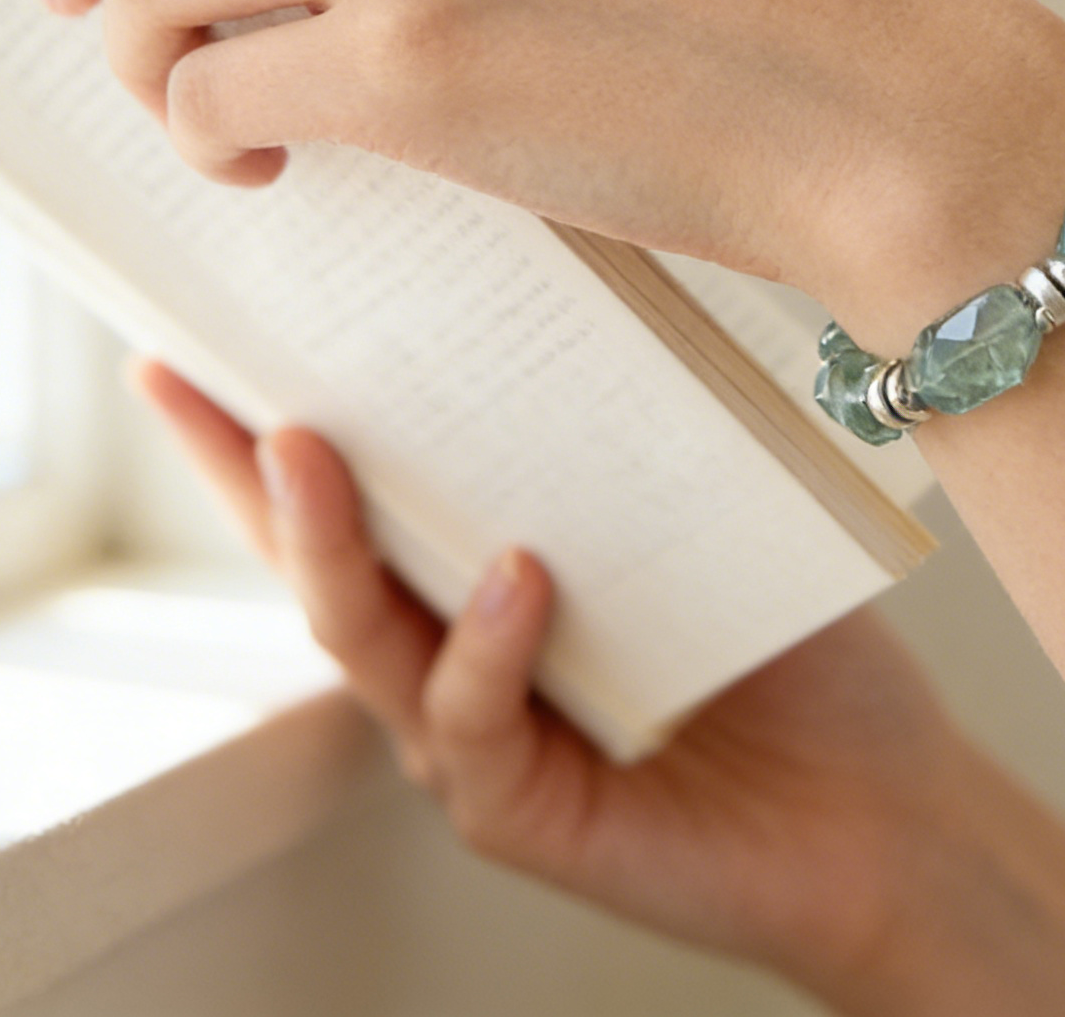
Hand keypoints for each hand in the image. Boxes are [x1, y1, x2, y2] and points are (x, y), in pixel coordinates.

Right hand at [128, 355, 993, 1005]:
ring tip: (310, 451)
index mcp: (474, 573)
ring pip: (366, 641)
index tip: (184, 345)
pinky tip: (515, 579)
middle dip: (245, 470)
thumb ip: (620, 423)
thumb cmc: (785, 644)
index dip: (253, 430)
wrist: (880, 801)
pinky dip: (485, 649)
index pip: (351, 494)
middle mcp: (450, 651)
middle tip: (208, 379)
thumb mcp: (695, 501)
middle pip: (317, 559)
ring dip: (330, 543)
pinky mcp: (521, 810)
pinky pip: (473, 726)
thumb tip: (583, 254)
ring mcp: (474, 737)